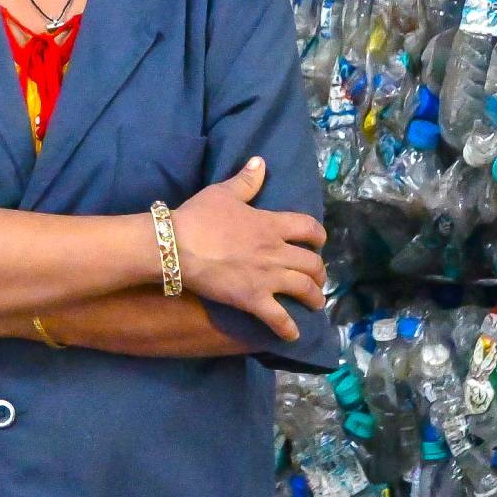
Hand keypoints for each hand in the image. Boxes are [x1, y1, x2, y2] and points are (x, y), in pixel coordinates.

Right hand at [171, 157, 327, 341]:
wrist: (177, 246)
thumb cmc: (199, 217)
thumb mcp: (223, 192)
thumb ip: (246, 180)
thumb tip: (261, 161)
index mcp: (272, 224)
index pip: (309, 228)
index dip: (318, 236)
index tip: (318, 242)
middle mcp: (277, 252)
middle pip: (312, 263)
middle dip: (319, 272)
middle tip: (317, 278)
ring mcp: (267, 278)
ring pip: (304, 289)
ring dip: (314, 298)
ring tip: (315, 303)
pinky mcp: (253, 299)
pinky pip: (279, 318)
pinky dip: (288, 329)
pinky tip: (293, 335)